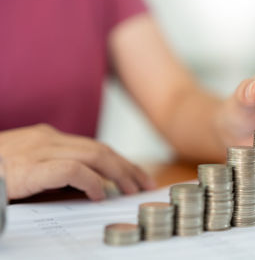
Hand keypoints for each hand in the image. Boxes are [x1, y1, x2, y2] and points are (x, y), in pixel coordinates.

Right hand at [0, 124, 155, 199]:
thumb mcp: (30, 168)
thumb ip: (57, 172)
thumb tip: (91, 187)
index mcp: (50, 138)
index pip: (96, 147)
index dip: (121, 161)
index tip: (138, 175)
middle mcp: (49, 139)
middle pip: (101, 150)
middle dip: (127, 167)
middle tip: (145, 183)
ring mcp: (40, 150)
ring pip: (93, 156)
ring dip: (119, 173)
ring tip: (133, 190)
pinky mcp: (31, 167)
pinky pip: (71, 170)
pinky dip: (91, 181)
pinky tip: (101, 194)